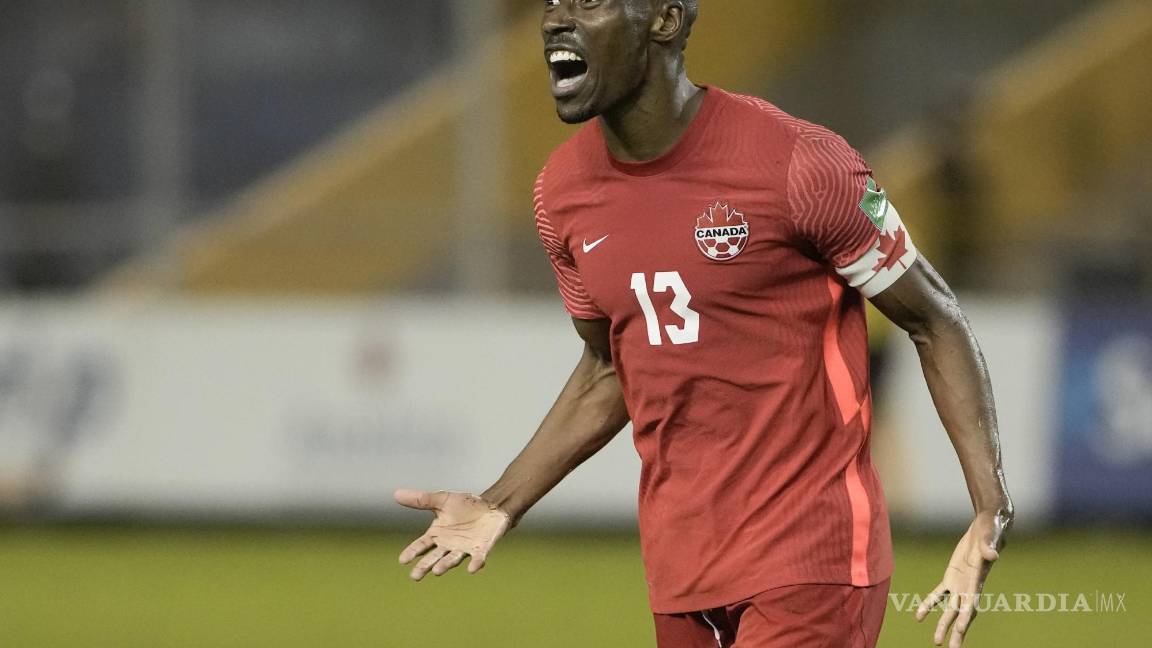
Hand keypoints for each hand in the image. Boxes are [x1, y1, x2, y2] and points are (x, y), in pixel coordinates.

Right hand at [394, 489, 510, 580]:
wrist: (491, 507)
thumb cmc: (465, 506)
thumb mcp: (442, 500)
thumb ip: (421, 500)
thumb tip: (396, 494)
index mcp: (437, 535)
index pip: (422, 545)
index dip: (412, 552)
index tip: (402, 560)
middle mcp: (448, 545)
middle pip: (434, 557)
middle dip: (425, 566)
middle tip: (415, 576)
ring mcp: (465, 549)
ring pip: (453, 559)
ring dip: (446, 565)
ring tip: (436, 571)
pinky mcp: (481, 549)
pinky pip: (478, 558)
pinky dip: (476, 563)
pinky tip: (472, 569)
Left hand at [916, 508, 1010, 646]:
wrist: (989, 525)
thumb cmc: (992, 528)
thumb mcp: (990, 535)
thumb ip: (990, 546)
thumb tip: (992, 555)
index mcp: (978, 578)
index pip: (972, 602)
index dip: (966, 617)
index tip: (960, 631)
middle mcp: (970, 586)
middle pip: (962, 614)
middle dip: (956, 632)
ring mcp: (960, 583)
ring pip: (950, 609)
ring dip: (943, 625)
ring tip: (936, 642)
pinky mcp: (952, 576)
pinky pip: (939, 594)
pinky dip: (929, 604)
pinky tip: (918, 616)